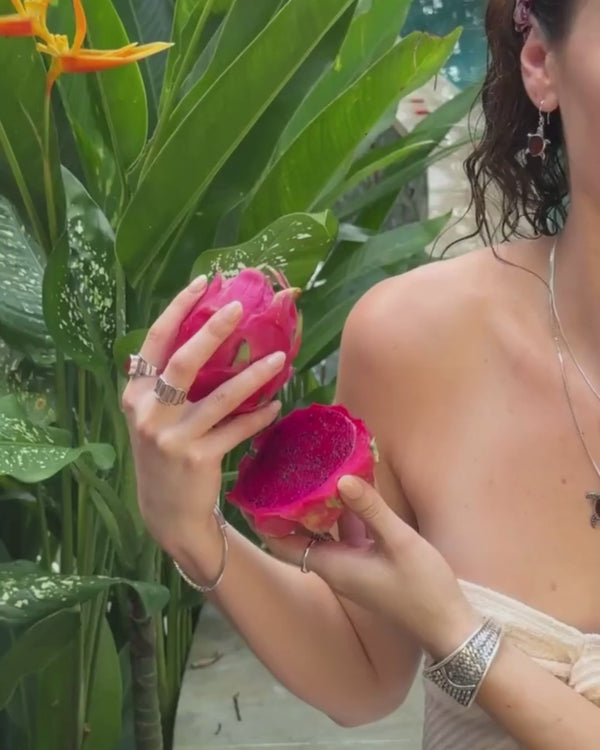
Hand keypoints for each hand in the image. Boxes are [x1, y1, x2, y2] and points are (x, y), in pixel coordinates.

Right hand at [121, 275, 284, 556]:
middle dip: (214, 330)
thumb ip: (167, 384)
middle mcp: (148, 413)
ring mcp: (172, 437)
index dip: (178, 309)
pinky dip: (260, 416)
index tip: (202, 282)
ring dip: (253, 376)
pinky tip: (276, 405)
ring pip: (221, 396)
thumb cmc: (165, 456)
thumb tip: (208, 336)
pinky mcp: (198, 458)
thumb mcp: (154, 418)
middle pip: (184, 361)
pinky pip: (238, 428)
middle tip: (240, 307)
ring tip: (279, 360)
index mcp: (135, 395)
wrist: (167, 513)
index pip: (155, 341)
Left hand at [266, 476, 481, 659]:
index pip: (283, 544)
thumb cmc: (423, 588)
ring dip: (314, 508)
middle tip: (283, 472)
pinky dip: (339, 514)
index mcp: (333, 566)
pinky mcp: (366, 563)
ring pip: (321, 533)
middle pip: (298, 535)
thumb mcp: (399, 542)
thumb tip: (341, 478)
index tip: (259, 490)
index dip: (267, 521)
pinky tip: (347, 490)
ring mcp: (350, 566)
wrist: (448, 624)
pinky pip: (342, 535)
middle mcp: (335, 567)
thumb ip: (371, 509)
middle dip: (288, 506)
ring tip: (309, 473)